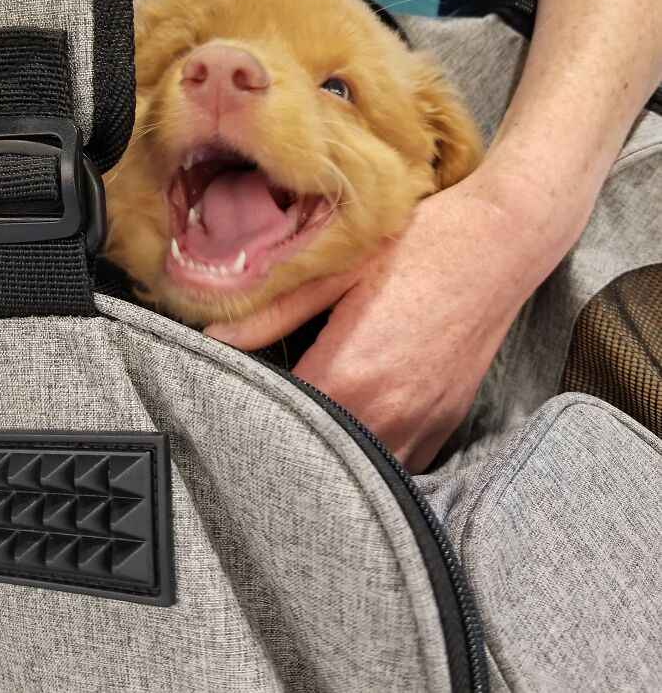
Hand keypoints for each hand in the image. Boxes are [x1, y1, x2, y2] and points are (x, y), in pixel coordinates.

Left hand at [205, 167, 551, 472]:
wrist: (500, 244)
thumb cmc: (418, 248)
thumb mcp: (338, 270)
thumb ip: (273, 312)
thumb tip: (214, 338)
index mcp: (348, 374)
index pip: (277, 426)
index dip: (250, 419)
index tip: (235, 409)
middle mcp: (387, 413)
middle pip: (317, 457)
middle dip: (288, 440)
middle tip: (267, 415)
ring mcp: (422, 424)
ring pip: (362, 470)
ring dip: (334, 454)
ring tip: (313, 422)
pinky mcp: (446, 423)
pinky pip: (402, 463)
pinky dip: (376, 453)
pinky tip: (362, 420)